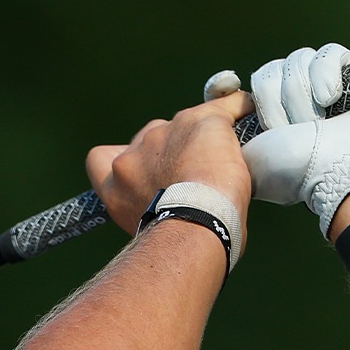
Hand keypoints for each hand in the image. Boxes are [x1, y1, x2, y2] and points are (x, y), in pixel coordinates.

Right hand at [86, 91, 253, 234]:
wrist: (196, 225)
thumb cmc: (179, 242)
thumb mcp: (146, 227)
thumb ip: (149, 207)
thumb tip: (172, 216)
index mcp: (115, 185)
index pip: (100, 159)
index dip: (121, 159)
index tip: (142, 171)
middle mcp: (134, 154)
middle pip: (151, 139)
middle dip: (171, 153)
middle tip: (196, 175)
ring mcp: (165, 133)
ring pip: (187, 125)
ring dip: (201, 139)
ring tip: (224, 160)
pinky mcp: (200, 121)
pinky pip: (227, 107)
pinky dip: (238, 111)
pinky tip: (249, 118)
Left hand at [241, 43, 349, 234]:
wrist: (347, 168)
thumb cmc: (298, 169)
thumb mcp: (247, 159)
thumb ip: (227, 138)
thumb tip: (218, 115)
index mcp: (265, 126)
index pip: (235, 92)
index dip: (224, 85)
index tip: (226, 84)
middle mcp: (293, 105)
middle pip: (269, 72)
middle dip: (276, 99)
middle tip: (290, 127)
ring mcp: (325, 89)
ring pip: (297, 61)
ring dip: (301, 93)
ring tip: (316, 120)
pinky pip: (328, 54)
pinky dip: (326, 73)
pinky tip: (331, 97)